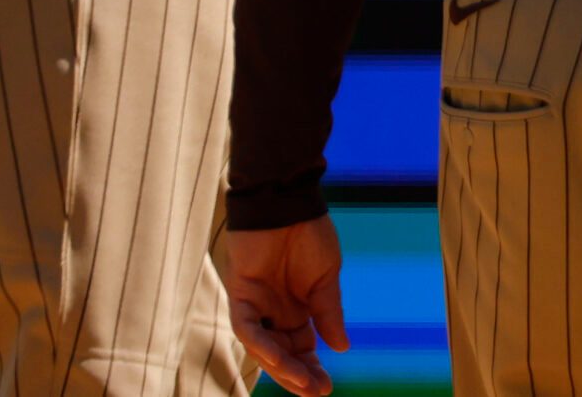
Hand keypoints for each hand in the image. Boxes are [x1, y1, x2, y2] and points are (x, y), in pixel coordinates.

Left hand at [225, 217, 348, 395]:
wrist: (287, 203)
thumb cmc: (309, 235)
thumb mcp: (326, 279)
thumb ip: (329, 313)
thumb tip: (341, 347)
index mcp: (295, 309)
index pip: (301, 348)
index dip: (312, 368)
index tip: (327, 388)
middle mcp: (272, 313)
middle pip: (282, 354)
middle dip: (299, 376)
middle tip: (319, 392)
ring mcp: (255, 306)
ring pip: (263, 348)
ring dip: (282, 368)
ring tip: (304, 383)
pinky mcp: (240, 295)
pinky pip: (247, 328)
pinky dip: (262, 345)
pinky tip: (280, 359)